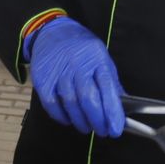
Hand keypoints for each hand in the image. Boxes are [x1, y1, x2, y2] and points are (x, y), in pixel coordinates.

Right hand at [26, 17, 124, 136]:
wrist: (52, 32)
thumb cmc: (81, 48)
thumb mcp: (102, 57)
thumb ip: (111, 82)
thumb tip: (121, 107)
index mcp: (96, 58)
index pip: (107, 87)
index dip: (113, 111)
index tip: (116, 128)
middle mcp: (77, 64)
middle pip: (88, 98)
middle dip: (98, 120)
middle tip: (103, 131)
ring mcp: (58, 72)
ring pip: (71, 104)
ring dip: (81, 121)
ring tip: (87, 127)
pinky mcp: (43, 79)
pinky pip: (52, 105)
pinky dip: (62, 116)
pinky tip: (69, 119)